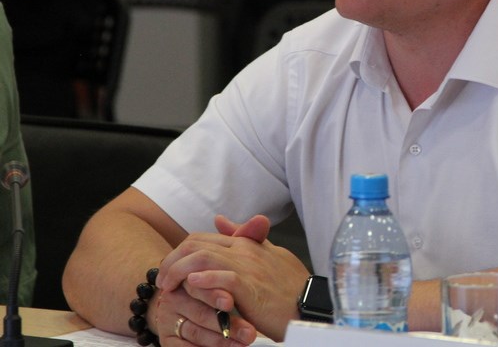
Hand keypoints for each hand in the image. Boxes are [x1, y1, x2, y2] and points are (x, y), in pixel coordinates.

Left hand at [157, 215, 310, 341]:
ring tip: (168, 286)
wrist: (309, 304)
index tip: (170, 269)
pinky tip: (190, 285)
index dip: (181, 252)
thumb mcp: (267, 255)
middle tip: (162, 279)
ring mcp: (248, 266)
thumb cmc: (290, 285)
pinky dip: (202, 279)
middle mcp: (245, 250)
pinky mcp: (251, 286)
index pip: (203, 238)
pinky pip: (221, 276)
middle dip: (172, 260)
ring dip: (178, 270)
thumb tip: (219, 220)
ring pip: (202, 256)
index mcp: (247, 243)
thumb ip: (243, 237)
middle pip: (196, 244)